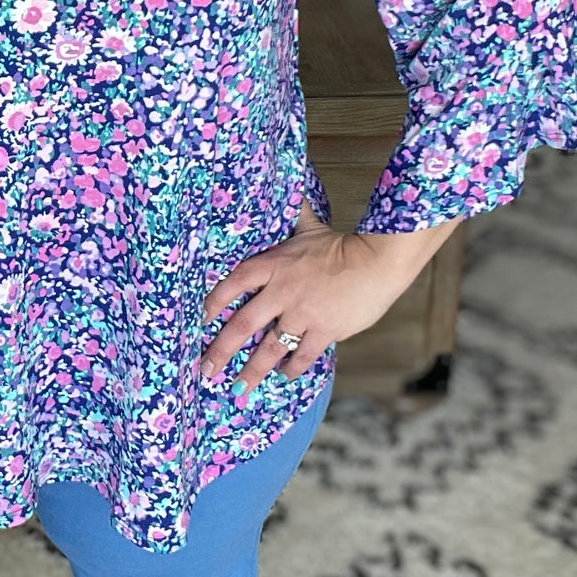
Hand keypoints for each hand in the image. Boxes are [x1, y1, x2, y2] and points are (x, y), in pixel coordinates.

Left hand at [199, 203, 411, 398]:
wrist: (377, 261)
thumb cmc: (341, 245)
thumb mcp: (310, 227)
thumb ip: (294, 216)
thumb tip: (291, 188)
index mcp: (273, 265)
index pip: (232, 284)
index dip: (212, 303)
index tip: (199, 321)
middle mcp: (281, 292)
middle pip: (242, 325)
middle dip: (221, 350)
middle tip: (205, 370)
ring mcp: (302, 314)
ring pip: (269, 349)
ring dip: (252, 371)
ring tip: (239, 388)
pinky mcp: (324, 331)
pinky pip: (301, 356)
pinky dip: (291, 368)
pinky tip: (283, 376)